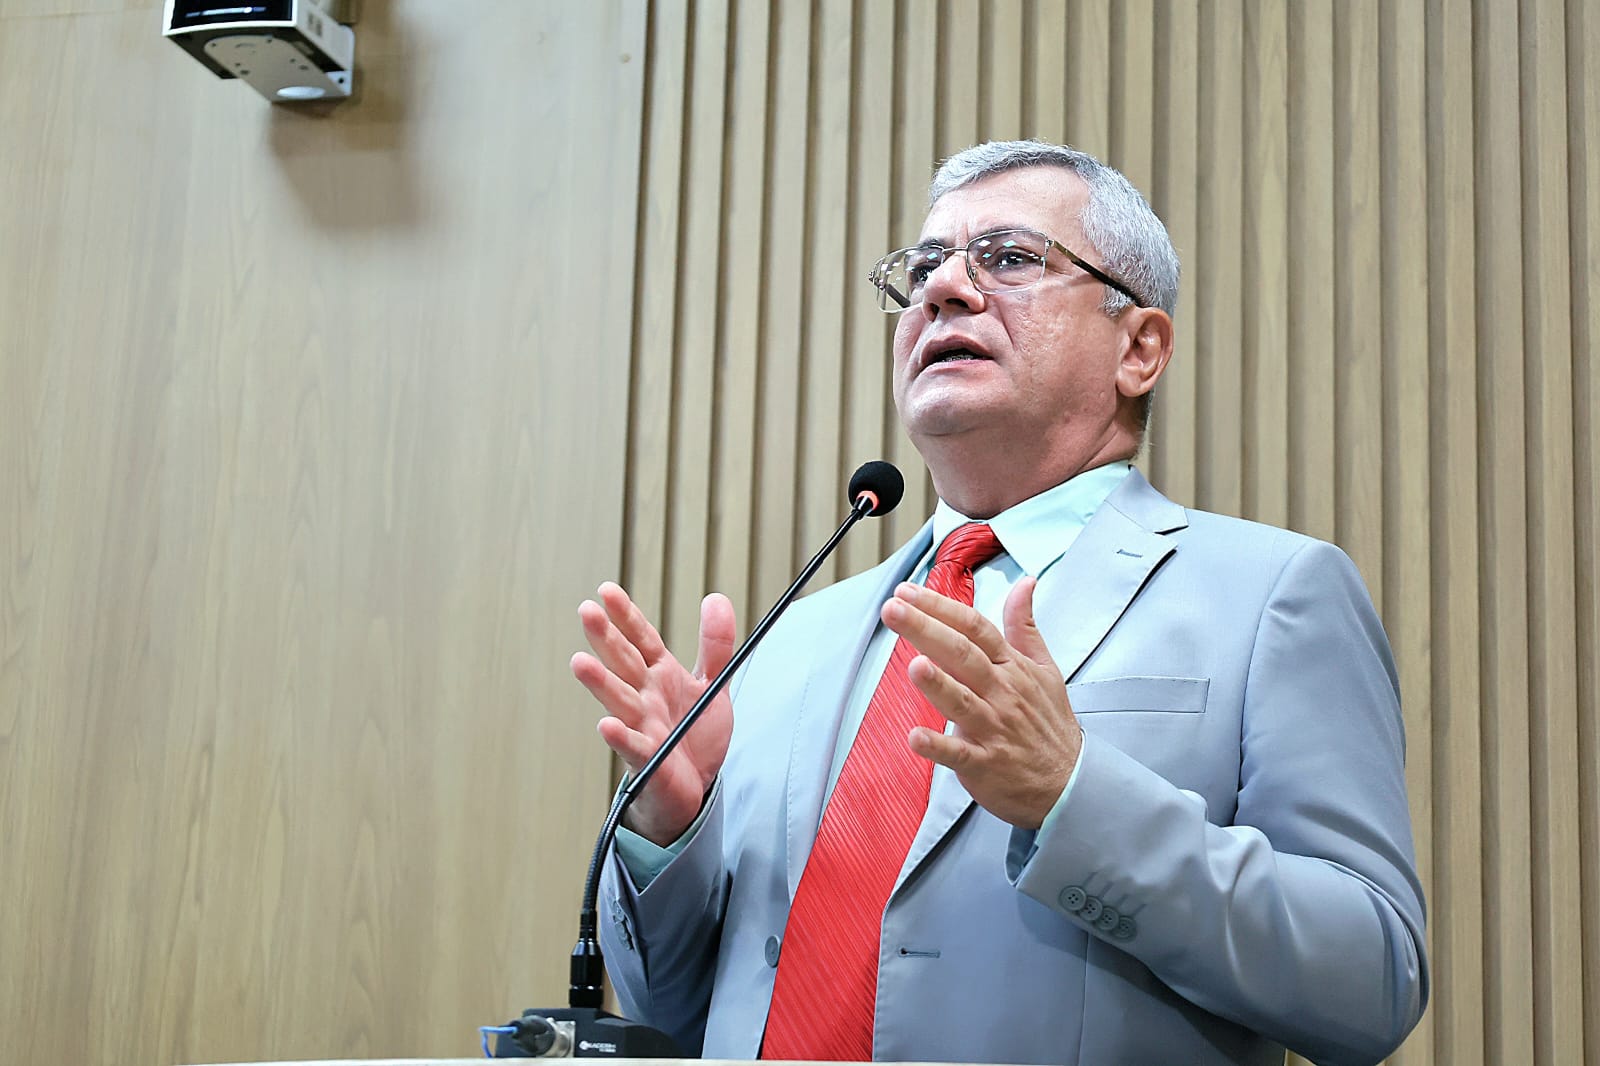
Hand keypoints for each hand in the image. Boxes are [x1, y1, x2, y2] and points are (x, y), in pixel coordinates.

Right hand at [570, 583, 736, 845]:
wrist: (697, 786)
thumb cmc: (694, 734)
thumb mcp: (712, 683)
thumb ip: (714, 644)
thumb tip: (716, 599)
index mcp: (660, 675)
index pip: (640, 639)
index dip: (626, 616)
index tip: (607, 591)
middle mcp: (646, 697)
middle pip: (624, 663)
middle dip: (606, 638)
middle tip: (586, 612)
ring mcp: (644, 726)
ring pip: (620, 700)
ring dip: (601, 683)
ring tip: (579, 662)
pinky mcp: (649, 758)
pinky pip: (633, 746)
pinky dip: (620, 736)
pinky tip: (606, 725)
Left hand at [880, 576, 1081, 828]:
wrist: (1069, 782)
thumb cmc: (1049, 724)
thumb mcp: (1045, 668)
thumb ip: (1025, 625)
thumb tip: (1026, 584)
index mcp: (1012, 667)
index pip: (975, 628)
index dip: (941, 607)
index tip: (908, 591)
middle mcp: (1002, 693)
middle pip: (962, 654)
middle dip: (926, 629)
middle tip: (894, 610)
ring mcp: (993, 728)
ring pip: (961, 701)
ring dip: (937, 683)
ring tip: (913, 664)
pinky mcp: (984, 764)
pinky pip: (958, 754)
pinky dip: (937, 746)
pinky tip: (915, 737)